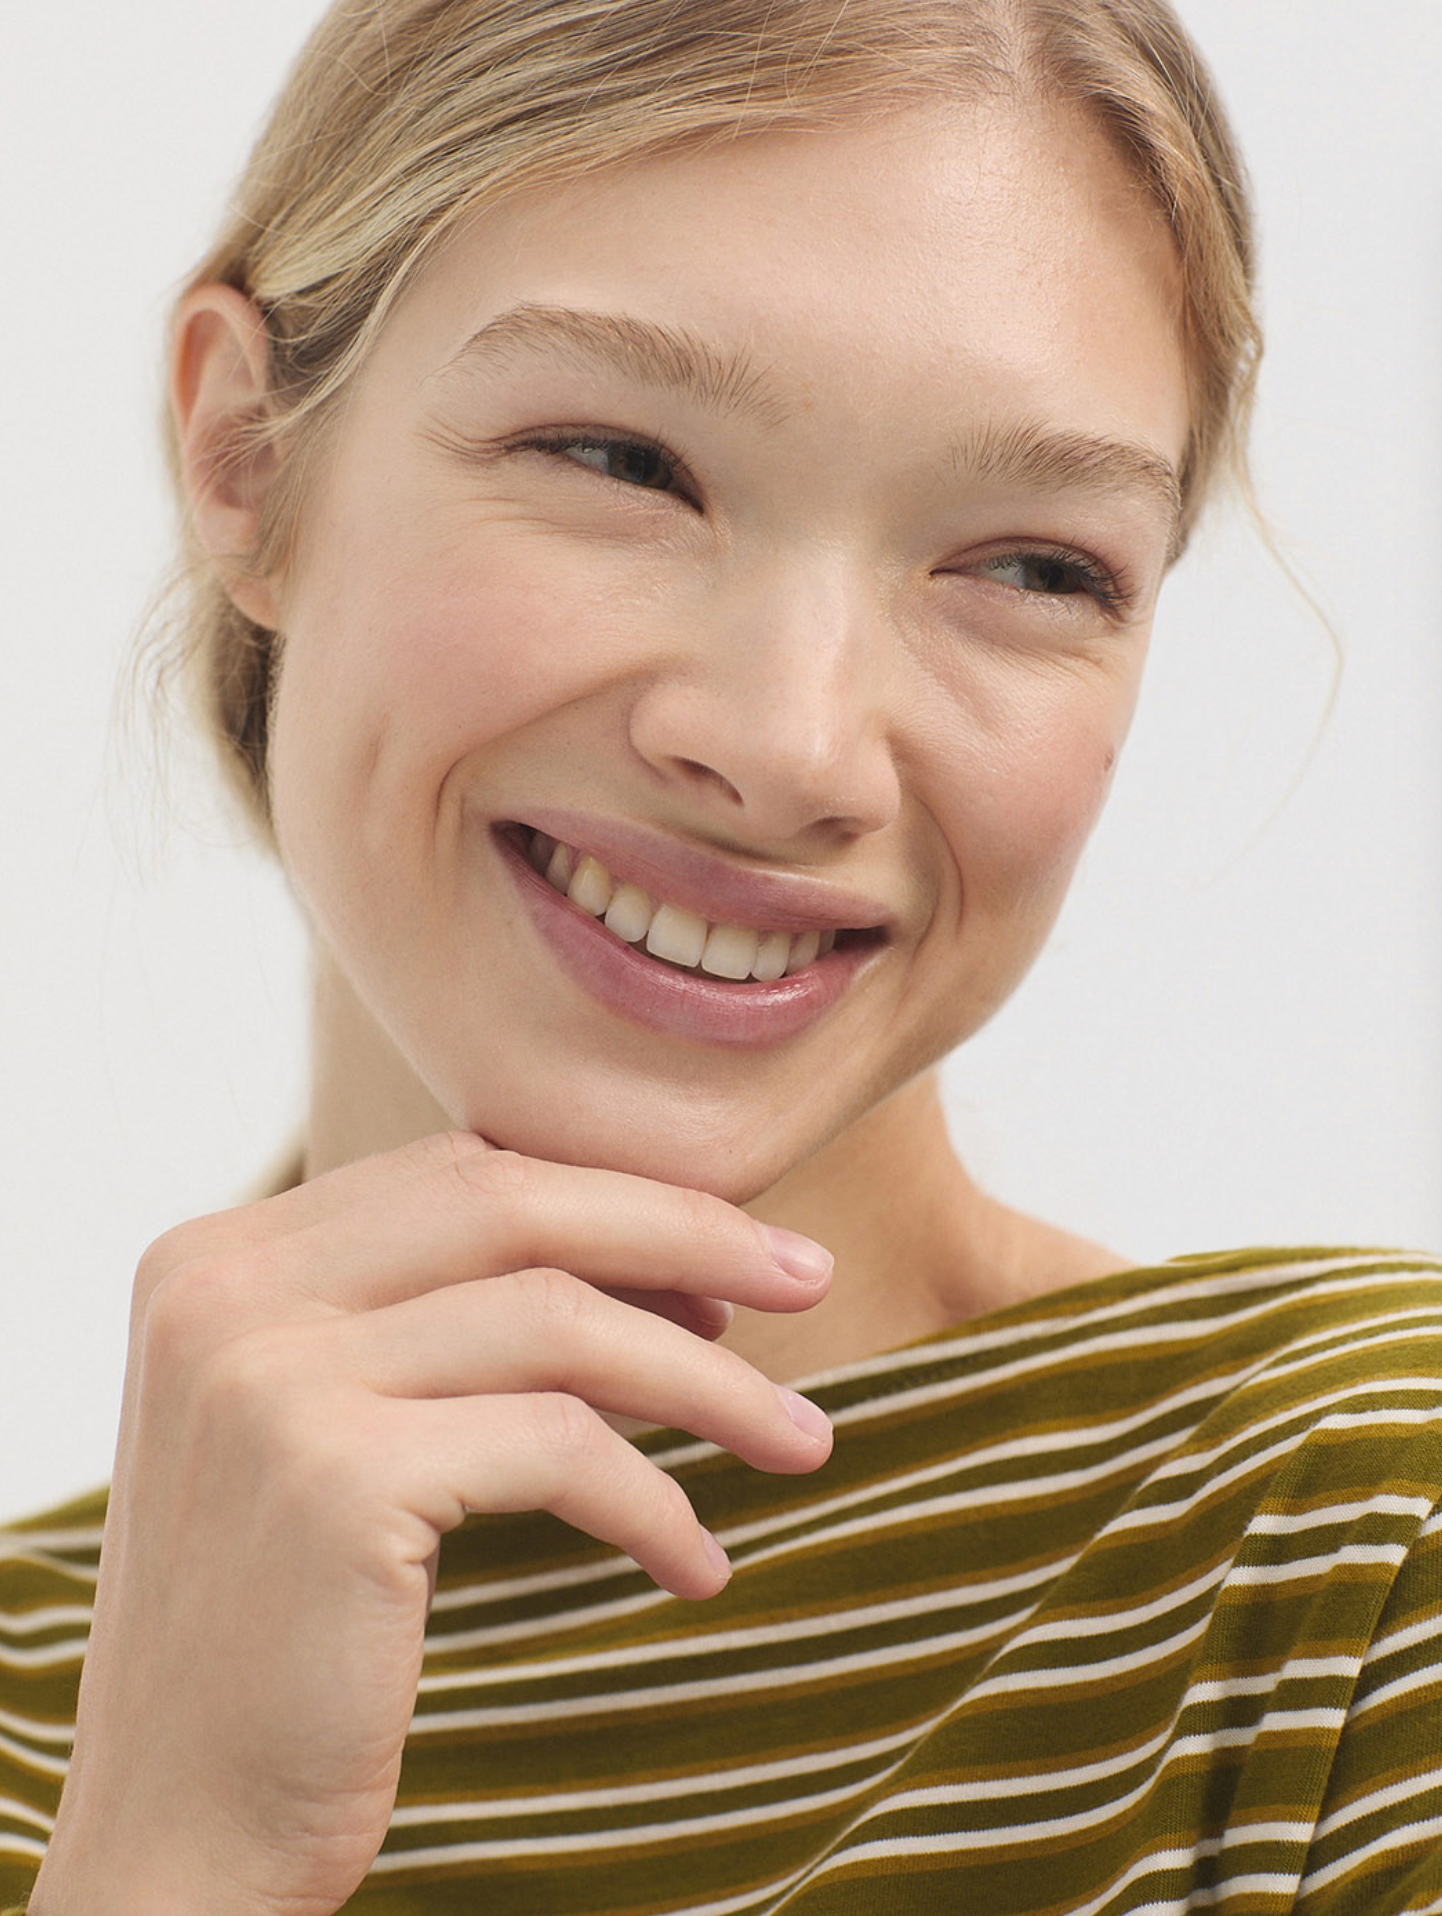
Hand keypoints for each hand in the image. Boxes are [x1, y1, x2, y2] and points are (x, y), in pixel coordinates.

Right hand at [31, 1131, 832, 1915]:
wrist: (173, 1835)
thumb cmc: (282, 1635)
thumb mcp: (328, 1431)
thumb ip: (431, 1320)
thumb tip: (658, 1257)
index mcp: (215, 1257)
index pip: (456, 1171)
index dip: (610, 1201)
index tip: (724, 1262)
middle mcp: (225, 1292)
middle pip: (513, 1202)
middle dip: (687, 1234)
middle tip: (816, 1281)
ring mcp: (270, 1377)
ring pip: (560, 1320)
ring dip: (710, 1382)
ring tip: (802, 1439)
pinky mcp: (336, 1477)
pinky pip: (562, 1447)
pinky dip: (657, 1502)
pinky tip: (700, 1565)